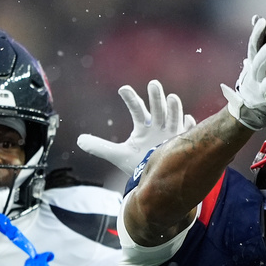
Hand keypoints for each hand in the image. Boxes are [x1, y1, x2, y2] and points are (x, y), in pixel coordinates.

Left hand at [77, 79, 195, 174]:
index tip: (122, 89)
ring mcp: (173, 135)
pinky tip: (187, 119)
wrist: (154, 181)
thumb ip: (99, 147)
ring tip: (172, 97)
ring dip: (174, 108)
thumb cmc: (138, 164)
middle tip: (153, 84)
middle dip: (156, 97)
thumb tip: (78, 140)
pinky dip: (187, 125)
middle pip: (158, 109)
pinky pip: (187, 132)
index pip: (137, 110)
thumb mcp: (117, 154)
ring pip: (174, 117)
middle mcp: (159, 128)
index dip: (131, 99)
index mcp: (145, 127)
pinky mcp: (183, 144)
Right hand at [221, 16, 265, 129]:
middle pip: (257, 67)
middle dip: (264, 56)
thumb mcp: (254, 61)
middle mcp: (256, 80)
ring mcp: (263, 94)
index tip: (262, 21)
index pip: (253, 48)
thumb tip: (256, 18)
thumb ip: (259, 42)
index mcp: (253, 66)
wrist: (249, 110)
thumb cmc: (257, 79)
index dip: (256, 35)